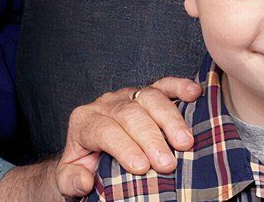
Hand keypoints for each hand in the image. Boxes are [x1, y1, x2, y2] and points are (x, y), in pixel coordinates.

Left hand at [54, 76, 201, 197]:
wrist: (89, 154)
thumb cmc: (83, 167)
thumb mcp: (68, 178)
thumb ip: (70, 179)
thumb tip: (85, 179)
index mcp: (84, 121)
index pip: (105, 130)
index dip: (124, 147)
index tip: (142, 167)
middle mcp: (105, 104)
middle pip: (130, 114)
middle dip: (150, 138)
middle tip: (167, 163)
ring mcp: (127, 95)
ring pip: (149, 98)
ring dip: (170, 119)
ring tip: (184, 142)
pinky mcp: (146, 93)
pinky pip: (163, 85)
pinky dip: (179, 87)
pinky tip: (194, 93)